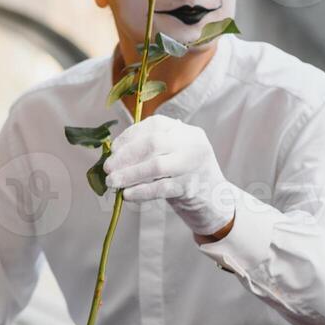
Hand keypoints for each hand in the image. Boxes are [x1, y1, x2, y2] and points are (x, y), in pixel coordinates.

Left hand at [103, 114, 235, 237]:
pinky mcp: (191, 188)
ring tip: (112, 182)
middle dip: (126, 156)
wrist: (216, 200)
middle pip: (154, 144)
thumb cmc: (186, 175)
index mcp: (186, 131)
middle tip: (108, 168)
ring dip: (129, 175)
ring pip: (156, 167)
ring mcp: (193, 166)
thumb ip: (152, 148)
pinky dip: (141, 192)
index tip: (113, 149)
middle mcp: (192, 144)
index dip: (130, 136)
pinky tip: (127, 195)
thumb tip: (114, 153)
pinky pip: (161, 189)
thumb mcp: (175, 153)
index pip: (155, 125)